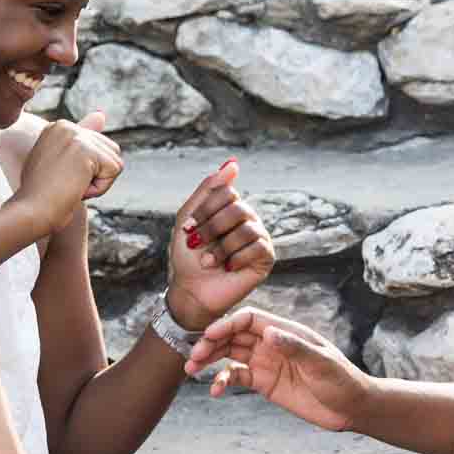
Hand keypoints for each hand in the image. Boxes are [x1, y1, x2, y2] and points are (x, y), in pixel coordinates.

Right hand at [11, 112, 122, 231]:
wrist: (30, 212)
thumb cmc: (39, 195)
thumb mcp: (59, 163)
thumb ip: (79, 142)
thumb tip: (102, 114)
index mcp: (58, 128)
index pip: (96, 148)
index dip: (86, 172)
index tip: (61, 180)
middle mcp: (66, 125)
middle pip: (109, 151)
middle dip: (95, 176)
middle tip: (67, 185)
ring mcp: (75, 135)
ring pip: (114, 161)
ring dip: (98, 183)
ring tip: (71, 187)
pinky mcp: (85, 150)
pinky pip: (114, 171)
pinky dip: (100, 188)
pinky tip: (77, 189)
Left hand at [165, 159, 275, 329]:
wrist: (190, 291)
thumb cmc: (188, 257)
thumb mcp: (188, 217)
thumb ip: (208, 189)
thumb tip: (233, 162)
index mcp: (231, 209)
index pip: (227, 192)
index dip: (205, 210)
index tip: (189, 229)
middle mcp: (248, 220)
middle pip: (238, 208)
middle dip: (212, 228)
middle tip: (198, 245)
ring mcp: (259, 239)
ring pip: (247, 229)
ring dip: (221, 247)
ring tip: (210, 262)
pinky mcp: (266, 259)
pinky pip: (258, 247)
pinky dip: (237, 258)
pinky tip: (228, 268)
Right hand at [185, 307, 367, 432]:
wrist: (350, 407)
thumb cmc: (342, 379)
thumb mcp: (321, 363)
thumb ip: (294, 347)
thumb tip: (268, 333)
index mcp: (284, 331)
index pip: (248, 319)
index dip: (227, 324)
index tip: (209, 335)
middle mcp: (271, 343)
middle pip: (233, 335)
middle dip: (211, 343)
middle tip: (193, 356)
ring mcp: (266, 362)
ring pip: (230, 354)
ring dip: (209, 360)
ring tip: (191, 369)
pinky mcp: (264, 383)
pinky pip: (237, 377)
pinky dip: (222, 381)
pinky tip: (214, 391)